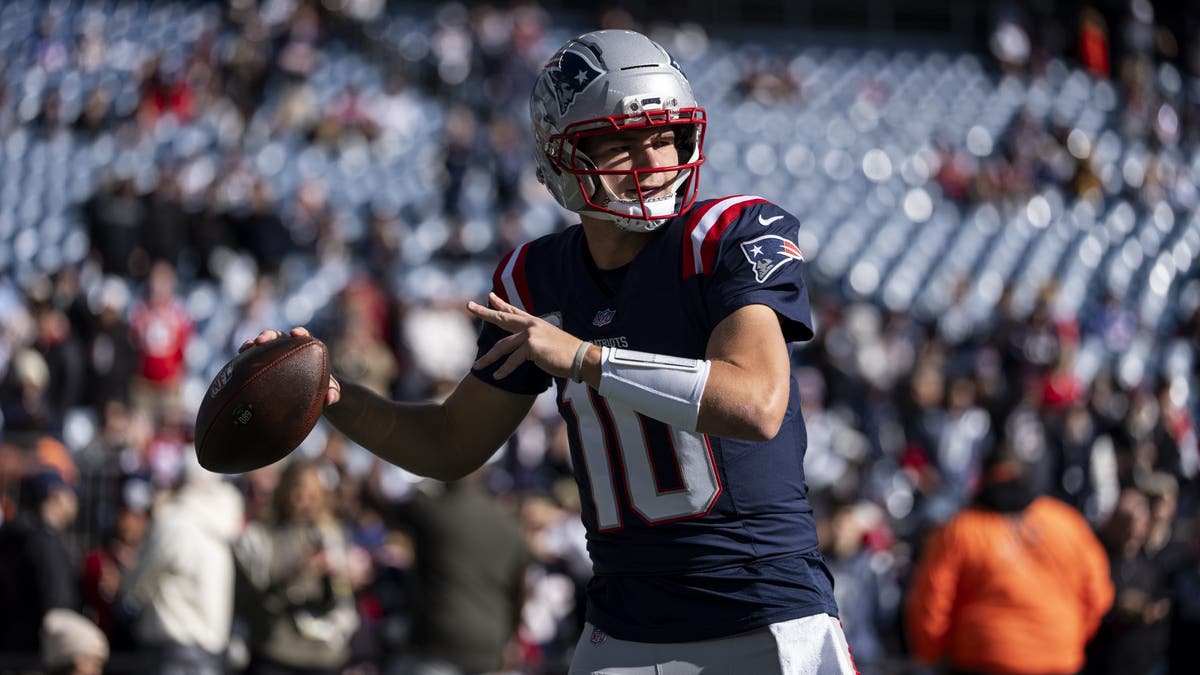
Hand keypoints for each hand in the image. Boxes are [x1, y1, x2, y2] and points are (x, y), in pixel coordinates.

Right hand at [239, 327, 341, 404]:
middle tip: (264, 339)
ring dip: (254, 344)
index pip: (303, 337)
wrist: (304, 399)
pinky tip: (240, 356)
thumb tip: (331, 398)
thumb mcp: (327, 393)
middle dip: (270, 335)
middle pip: (278, 337)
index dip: (300, 333)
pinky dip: (245, 355)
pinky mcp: (260, 364)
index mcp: (305, 352)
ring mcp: (272, 356)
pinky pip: (251, 358)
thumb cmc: (318, 391)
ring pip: (262, 346)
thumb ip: (333, 393)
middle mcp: (287, 350)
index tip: (296, 333)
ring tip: (248, 346)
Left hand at [468, 292, 582, 379]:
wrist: (581, 357)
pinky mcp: (531, 347)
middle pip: (502, 318)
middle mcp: (531, 325)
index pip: (514, 311)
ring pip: (503, 346)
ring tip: (477, 366)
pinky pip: (512, 361)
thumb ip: (535, 341)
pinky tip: (497, 376)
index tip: (489, 297)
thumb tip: (524, 349)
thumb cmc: (567, 354)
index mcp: (535, 323)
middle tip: (469, 305)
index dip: (501, 304)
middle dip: (484, 312)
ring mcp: (531, 335)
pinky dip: (504, 370)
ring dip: (488, 358)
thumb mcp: (549, 341)